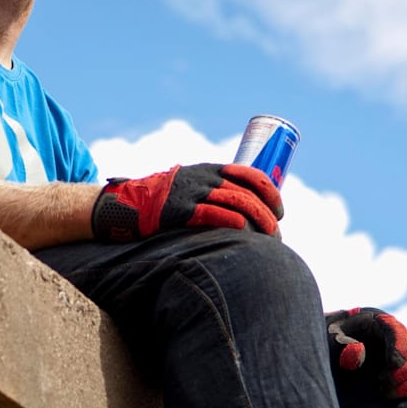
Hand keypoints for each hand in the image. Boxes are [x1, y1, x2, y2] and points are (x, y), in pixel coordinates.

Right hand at [90, 163, 282, 241]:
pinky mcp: (179, 211)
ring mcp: (191, 193)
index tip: (280, 208)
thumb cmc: (163, 200)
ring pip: (236, 202)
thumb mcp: (189, 185)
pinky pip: (211, 213)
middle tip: (277, 230)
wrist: (126, 204)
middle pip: (247, 191)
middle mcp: (203, 178)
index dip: (270, 190)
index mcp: (209, 170)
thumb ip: (211, 192)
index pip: (249, 173)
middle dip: (268, 212)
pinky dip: (231, 220)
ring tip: (270, 237)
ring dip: (258, 220)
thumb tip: (243, 214)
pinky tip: (243, 229)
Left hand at [325, 307, 406, 397]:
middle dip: (404, 369)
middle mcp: (394, 333)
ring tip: (384, 391)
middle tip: (384, 385)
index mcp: (375, 321)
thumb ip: (340, 346)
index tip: (393, 365)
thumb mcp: (328, 342)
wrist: (330, 351)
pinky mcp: (405, 367)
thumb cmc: (328, 343)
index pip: (395, 330)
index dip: (398, 347)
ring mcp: (403, 350)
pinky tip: (395, 393)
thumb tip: (357, 349)